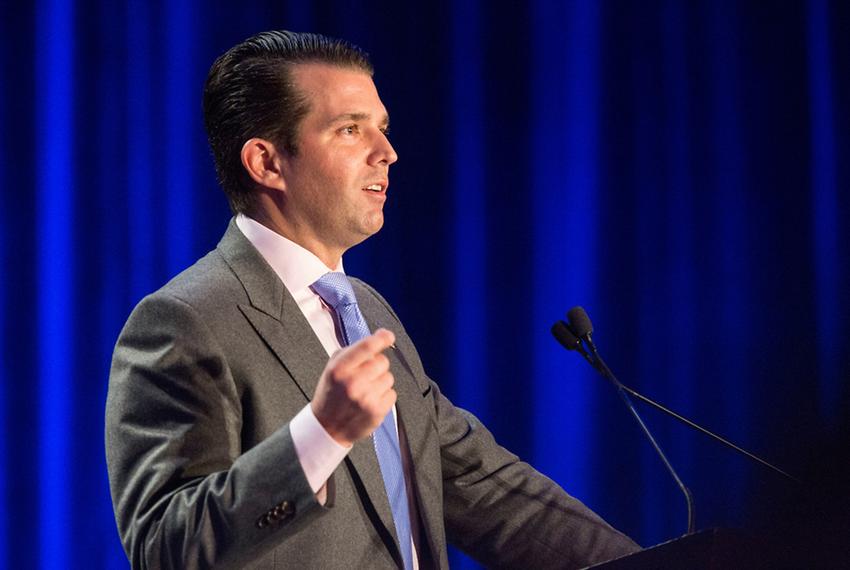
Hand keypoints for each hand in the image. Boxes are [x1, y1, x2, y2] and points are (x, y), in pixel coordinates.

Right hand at [311, 328, 396, 446]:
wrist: (327, 427)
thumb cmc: (332, 394)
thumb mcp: (333, 368)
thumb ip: (354, 351)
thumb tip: (380, 336)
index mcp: (339, 369)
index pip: (366, 347)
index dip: (381, 339)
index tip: (388, 336)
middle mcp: (352, 383)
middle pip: (382, 361)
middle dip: (376, 366)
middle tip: (365, 376)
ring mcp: (366, 398)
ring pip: (389, 377)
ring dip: (380, 382)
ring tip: (365, 391)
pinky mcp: (377, 411)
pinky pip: (392, 394)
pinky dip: (384, 396)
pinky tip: (370, 401)